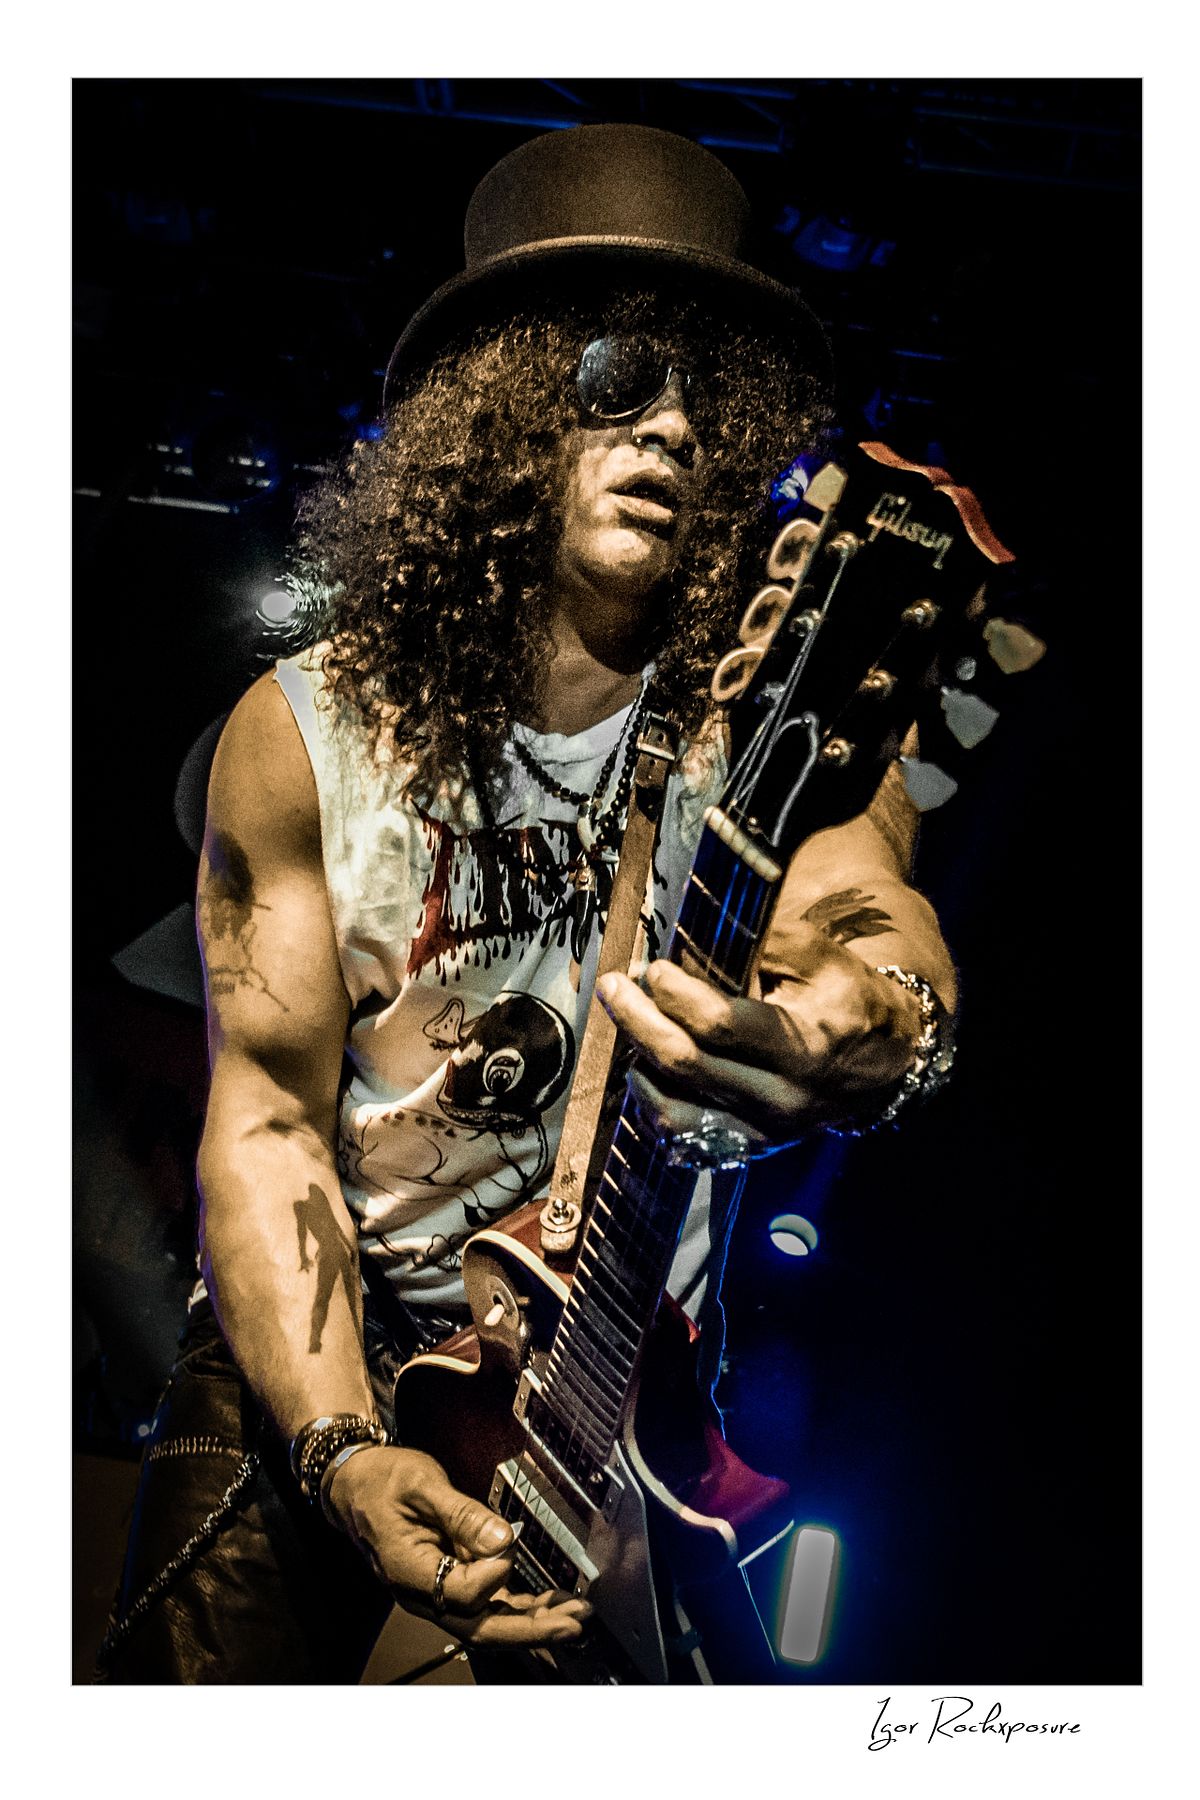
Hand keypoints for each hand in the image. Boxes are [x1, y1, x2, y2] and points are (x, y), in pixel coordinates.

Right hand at [325, 1444, 590, 1649]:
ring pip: (487, 1623)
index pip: (461, 1592)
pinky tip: (548, 1602)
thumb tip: (504, 1538)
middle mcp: (422, 1595)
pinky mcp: (449, 1584)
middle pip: (480, 1628)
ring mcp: (435, 1594)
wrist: (355, 1485)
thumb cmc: (382, 1481)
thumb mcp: (421, 1485)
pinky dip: (519, 1608)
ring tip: (573, 1614)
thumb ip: (463, 1514)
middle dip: (530, 1629)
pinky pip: (486, 1606)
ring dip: (532, 1622)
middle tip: (572, 1623)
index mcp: (408, 1571)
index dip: (493, 1572)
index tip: (509, 1538)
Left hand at [595, 928, 924, 1142]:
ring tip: (628, 1023)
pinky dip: (654, 1100)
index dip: (674, 993)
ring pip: (676, 1109)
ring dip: (639, 1062)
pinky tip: (645, 1064)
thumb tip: (695, 942)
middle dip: (638, 1019)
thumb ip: (765, 942)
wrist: (884, 1061)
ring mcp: (765, 1130)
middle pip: (687, 1064)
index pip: (719, 1024)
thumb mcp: (822, 956)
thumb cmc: (846, 997)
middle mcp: (783, 1097)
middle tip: (613, 985)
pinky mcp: (751, 1147)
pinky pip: (685, 1137)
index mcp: (806, 1046)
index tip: (653, 967)